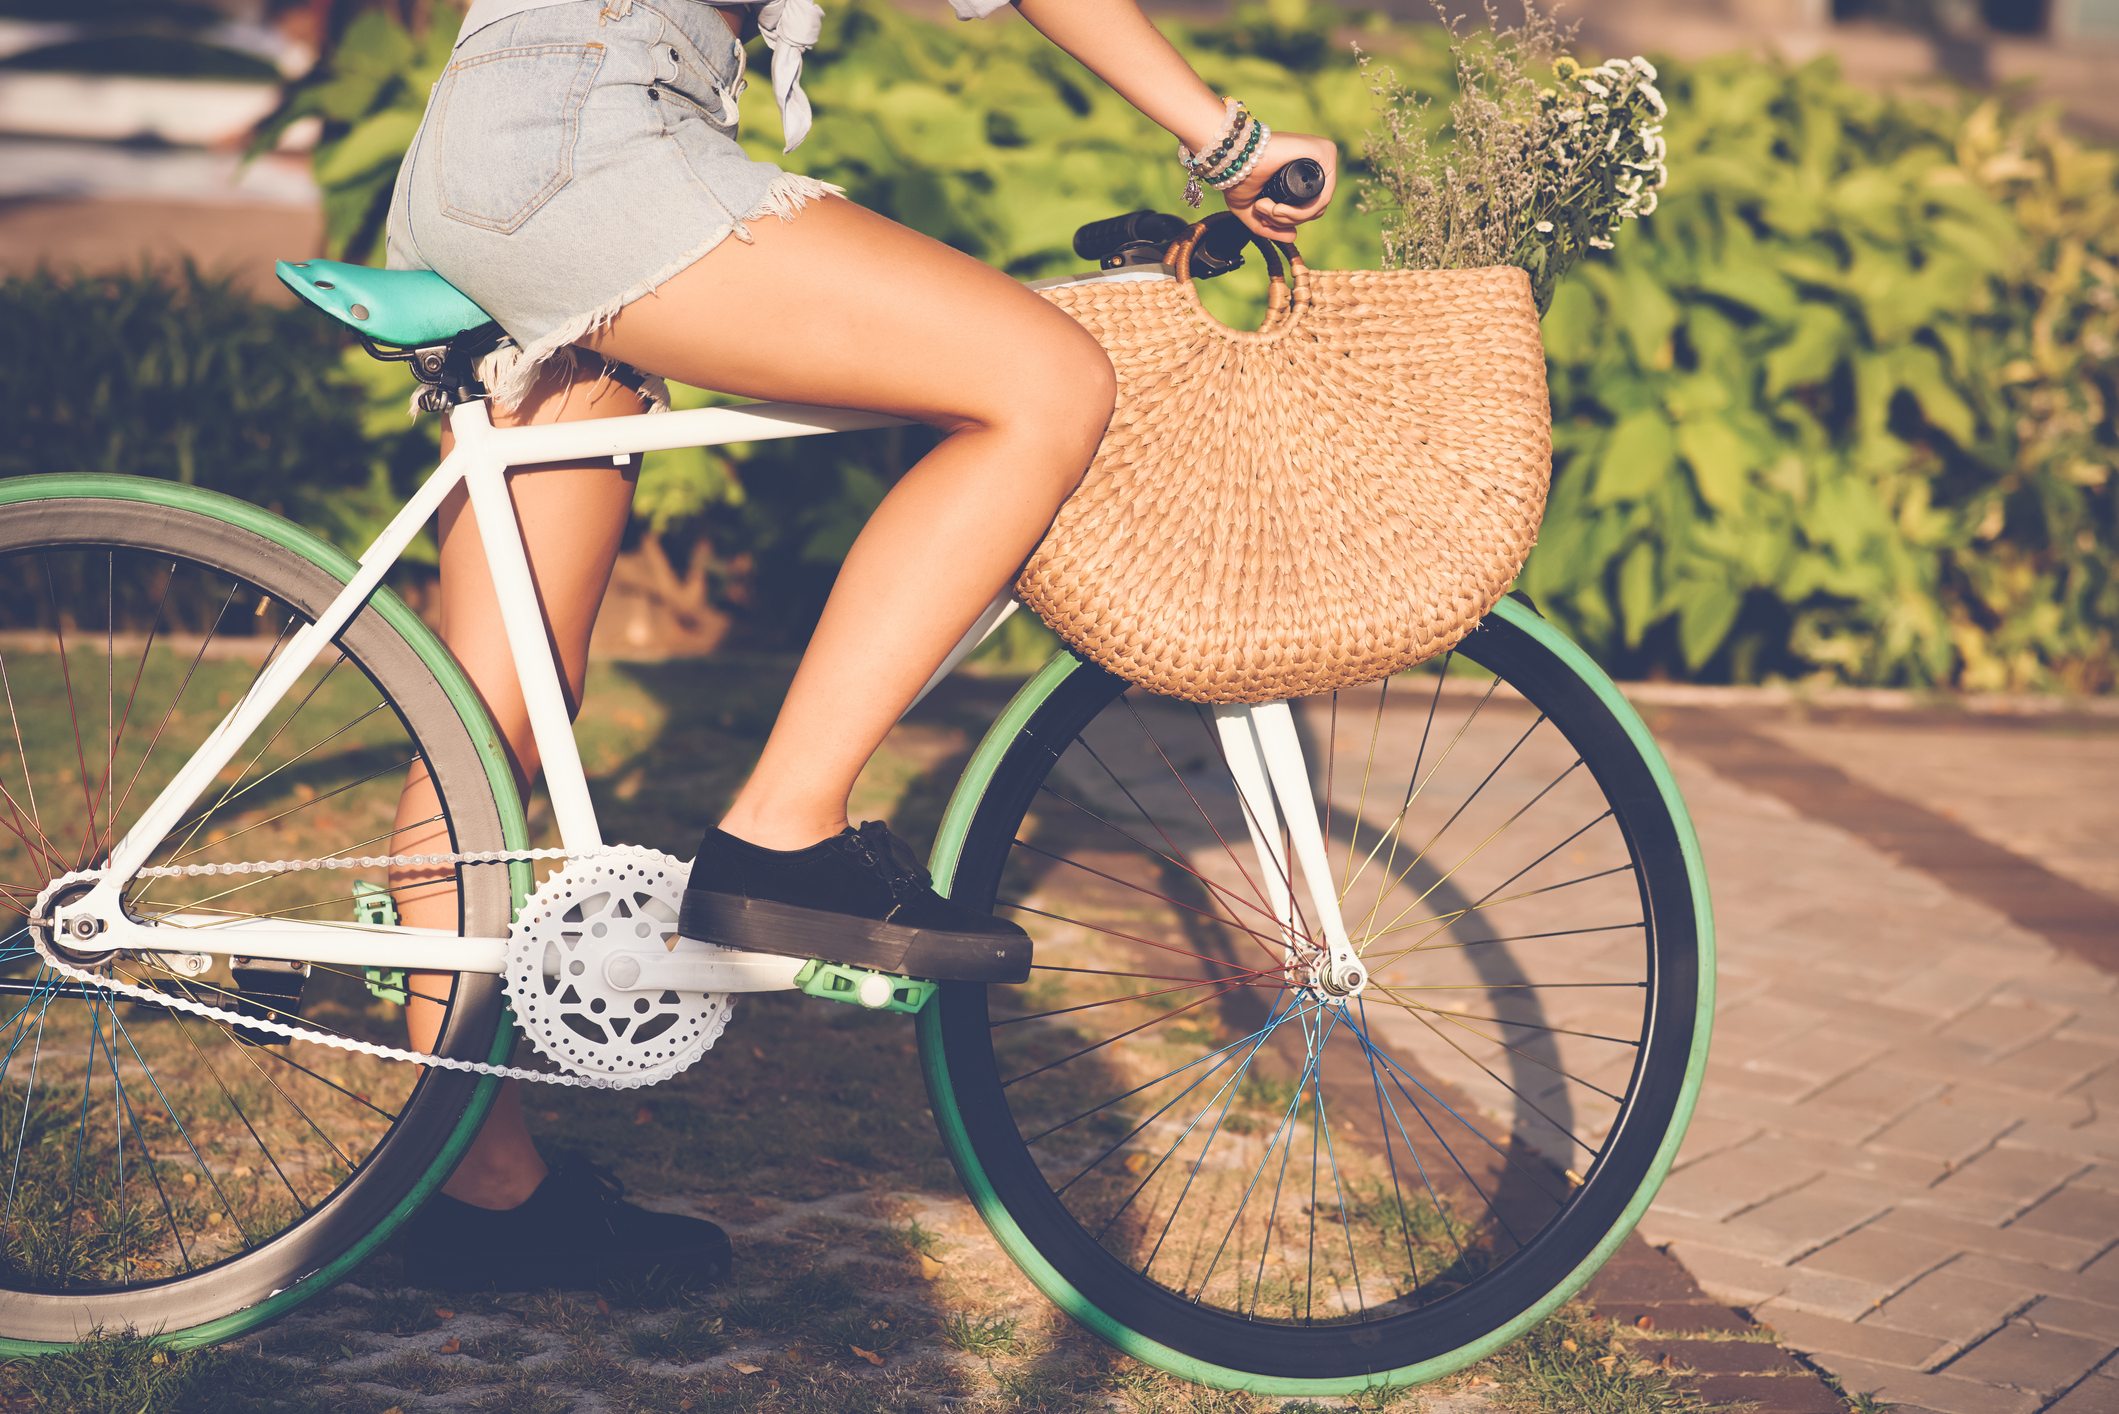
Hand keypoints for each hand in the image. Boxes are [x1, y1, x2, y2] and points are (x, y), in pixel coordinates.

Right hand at [1222, 131, 1337, 242]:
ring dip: (1288, 218)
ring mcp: (1323, 157)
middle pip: (1315, 210)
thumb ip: (1270, 227)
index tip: (1263, 216)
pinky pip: (1322, 197)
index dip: (1287, 221)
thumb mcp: (1252, 211)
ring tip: (1264, 207)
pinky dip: (1300, 212)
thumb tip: (1293, 237)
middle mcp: (1314, 164)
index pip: (1309, 208)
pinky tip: (1277, 208)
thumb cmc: (1238, 177)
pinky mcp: (1326, 152)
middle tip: (1262, 211)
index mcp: (1301, 174)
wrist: (1232, 155)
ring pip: (1319, 206)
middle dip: (1286, 221)